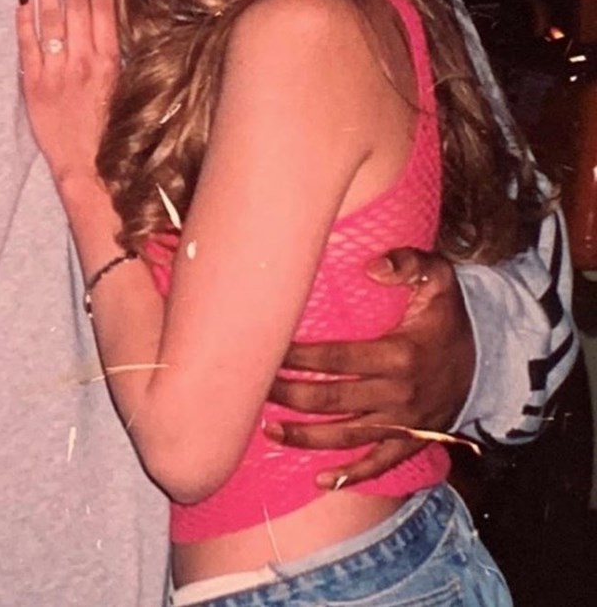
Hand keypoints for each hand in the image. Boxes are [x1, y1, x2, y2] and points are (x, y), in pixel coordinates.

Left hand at [16, 0, 119, 188]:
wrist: (88, 171)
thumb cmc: (115, 134)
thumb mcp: (126, 88)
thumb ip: (118, 52)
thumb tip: (114, 14)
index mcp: (110, 61)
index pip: (105, 6)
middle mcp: (83, 61)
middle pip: (78, 3)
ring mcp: (55, 72)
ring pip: (51, 16)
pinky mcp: (33, 85)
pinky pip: (27, 44)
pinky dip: (24, 16)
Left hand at [265, 248, 475, 488]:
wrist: (491, 357)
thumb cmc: (449, 313)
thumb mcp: (438, 277)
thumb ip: (407, 263)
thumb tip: (370, 266)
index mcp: (399, 355)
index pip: (336, 359)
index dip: (299, 358)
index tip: (268, 352)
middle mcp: (399, 394)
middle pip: (333, 401)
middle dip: (290, 396)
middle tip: (255, 387)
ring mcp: (405, 424)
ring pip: (347, 437)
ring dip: (305, 438)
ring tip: (268, 429)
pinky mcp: (412, 441)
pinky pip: (379, 465)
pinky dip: (350, 477)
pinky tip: (319, 482)